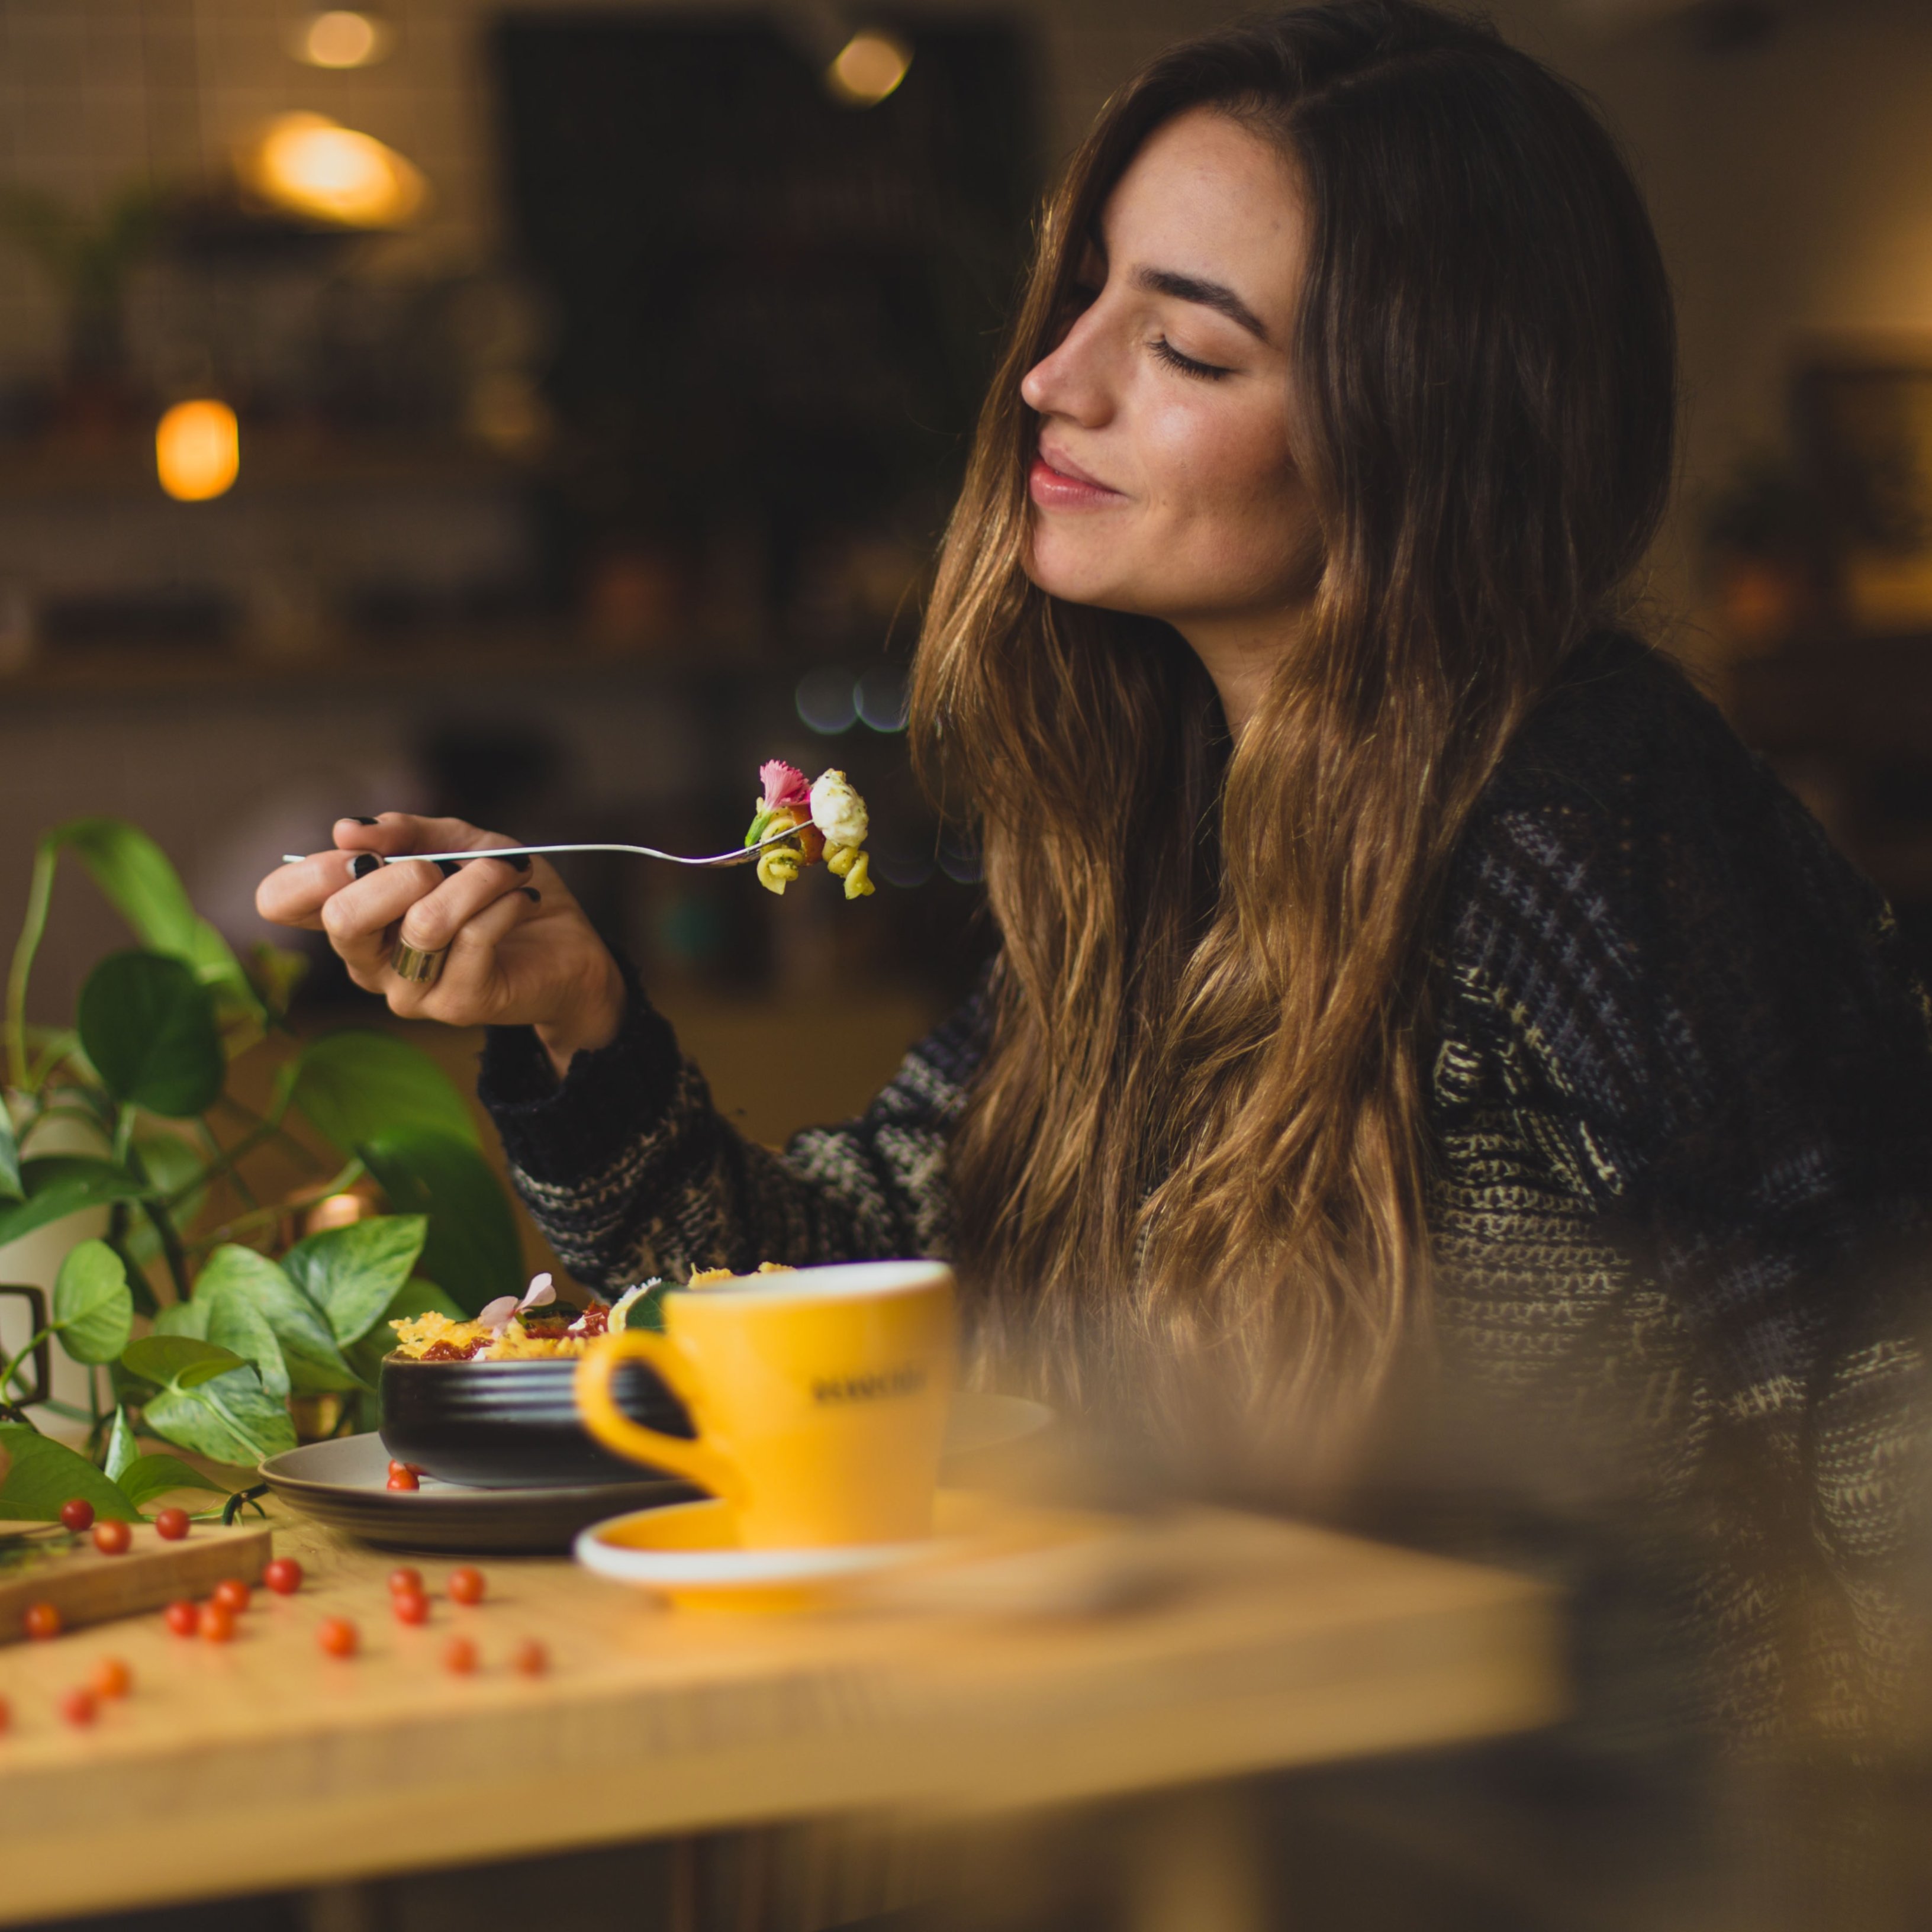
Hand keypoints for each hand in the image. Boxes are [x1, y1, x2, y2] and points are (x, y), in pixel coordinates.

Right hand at [256, 814, 625, 1077]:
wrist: (569, 948)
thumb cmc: (501, 893)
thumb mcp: (456, 844)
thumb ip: (405, 832)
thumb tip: (347, 830)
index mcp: (352, 918)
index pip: (281, 902)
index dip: (312, 869)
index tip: (363, 849)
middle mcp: (368, 962)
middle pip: (342, 917)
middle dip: (399, 873)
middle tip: (441, 865)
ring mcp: (408, 991)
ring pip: (424, 923)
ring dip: (476, 881)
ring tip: (508, 870)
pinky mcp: (457, 1005)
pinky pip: (475, 937)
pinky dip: (505, 902)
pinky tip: (522, 898)